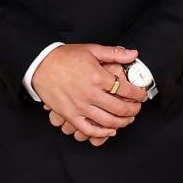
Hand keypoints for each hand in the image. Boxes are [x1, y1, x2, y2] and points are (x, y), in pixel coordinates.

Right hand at [34, 43, 148, 146]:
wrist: (40, 64)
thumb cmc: (65, 56)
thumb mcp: (91, 50)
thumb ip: (114, 53)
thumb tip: (134, 54)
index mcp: (98, 77)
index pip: (126, 90)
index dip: (138, 94)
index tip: (142, 95)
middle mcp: (91, 94)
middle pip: (120, 109)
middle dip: (133, 110)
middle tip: (137, 108)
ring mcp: (80, 106)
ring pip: (108, 122)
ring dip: (122, 123)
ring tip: (127, 119)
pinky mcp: (70, 115)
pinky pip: (89, 129)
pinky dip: (102, 133)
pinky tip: (110, 130)